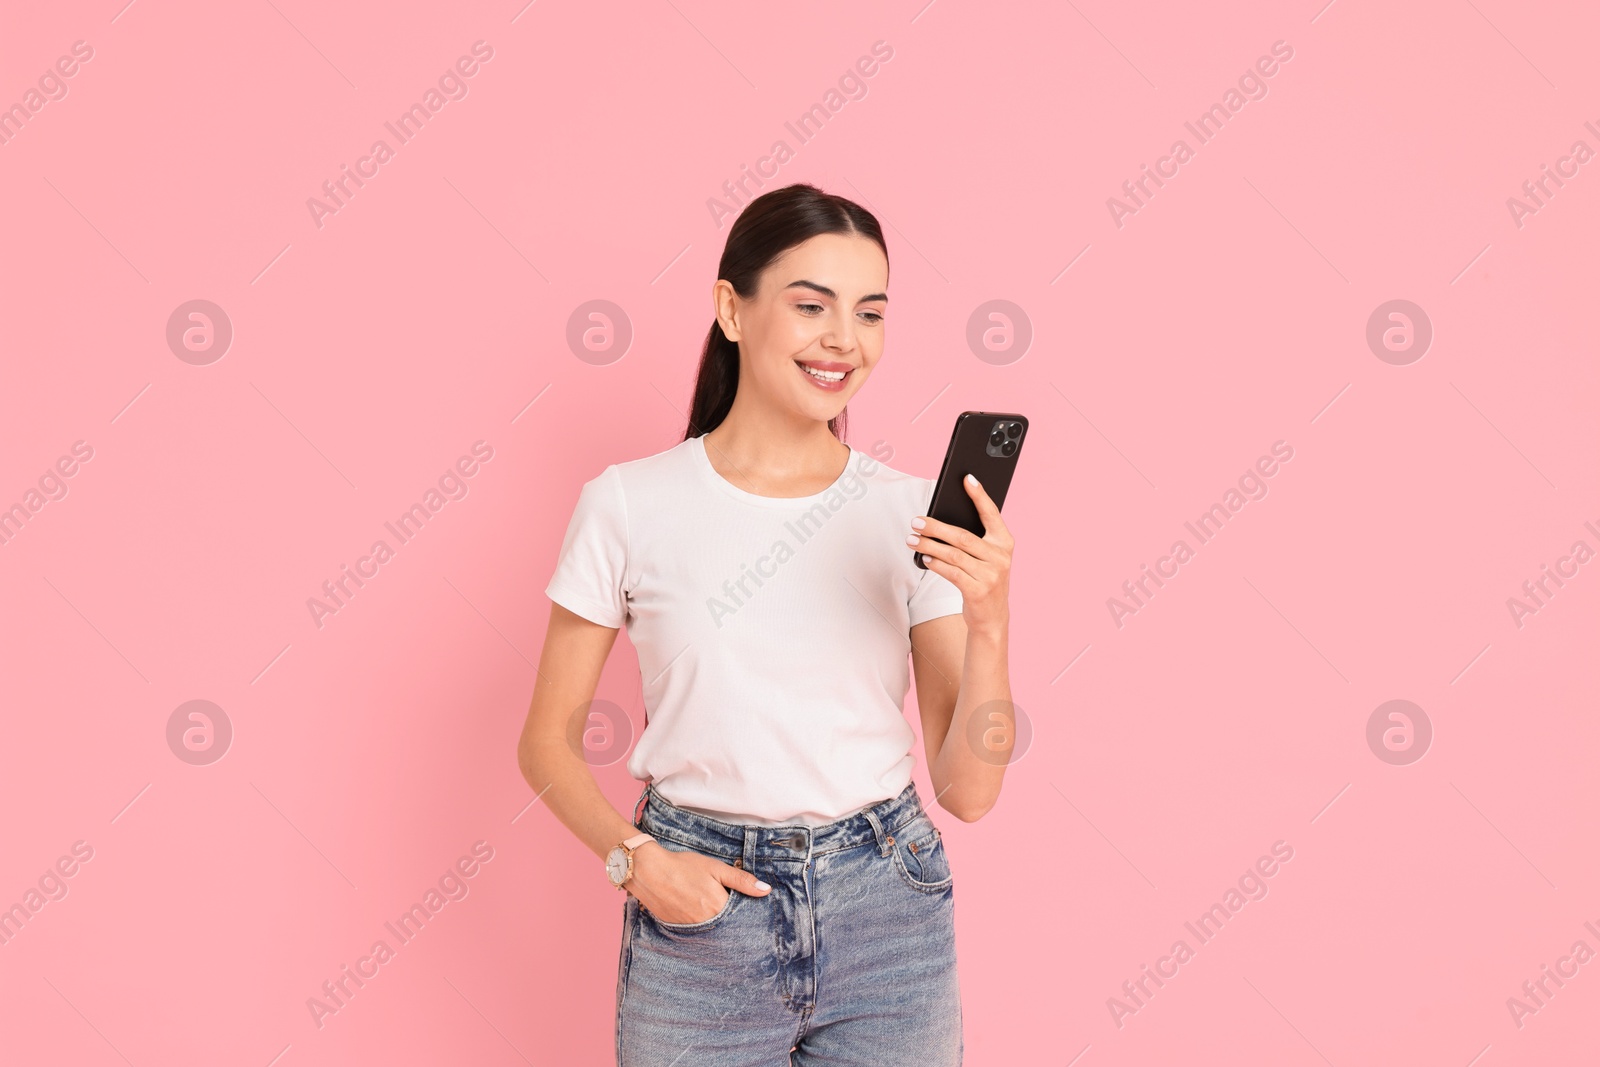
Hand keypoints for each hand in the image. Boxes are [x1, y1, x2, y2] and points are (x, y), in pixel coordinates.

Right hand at [625, 842, 770, 923]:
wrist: (648, 871)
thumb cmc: (683, 866)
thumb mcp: (715, 868)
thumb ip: (741, 880)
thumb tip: (766, 890)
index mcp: (717, 907)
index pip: (739, 916)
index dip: (743, 911)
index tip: (744, 906)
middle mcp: (705, 922)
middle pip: (725, 925)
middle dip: (729, 919)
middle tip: (726, 907)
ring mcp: (689, 928)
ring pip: (710, 929)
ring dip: (714, 922)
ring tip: (708, 907)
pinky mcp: (676, 928)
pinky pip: (694, 931)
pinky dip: (698, 923)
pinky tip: (695, 911)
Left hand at [909, 473, 1013, 635]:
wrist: (992, 618)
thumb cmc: (984, 579)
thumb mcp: (987, 558)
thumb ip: (975, 539)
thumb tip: (942, 518)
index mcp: (1005, 542)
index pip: (991, 514)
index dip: (979, 495)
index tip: (967, 478)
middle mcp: (1001, 557)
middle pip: (962, 536)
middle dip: (936, 527)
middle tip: (916, 521)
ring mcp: (991, 575)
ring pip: (953, 554)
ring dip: (929, 545)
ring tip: (912, 539)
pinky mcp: (978, 591)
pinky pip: (951, 572)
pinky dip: (935, 564)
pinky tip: (924, 558)